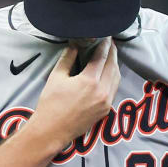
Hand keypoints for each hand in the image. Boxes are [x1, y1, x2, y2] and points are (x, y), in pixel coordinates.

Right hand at [26, 37, 119, 152]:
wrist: (52, 130)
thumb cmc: (51, 104)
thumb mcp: (56, 77)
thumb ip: (67, 58)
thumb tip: (74, 45)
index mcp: (90, 81)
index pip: (102, 56)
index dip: (104, 44)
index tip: (105, 35)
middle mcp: (102, 91)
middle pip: (113, 65)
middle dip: (112, 52)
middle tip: (110, 42)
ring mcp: (106, 102)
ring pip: (117, 77)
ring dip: (115, 64)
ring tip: (110, 55)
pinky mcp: (106, 110)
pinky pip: (114, 88)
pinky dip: (113, 77)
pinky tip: (108, 72)